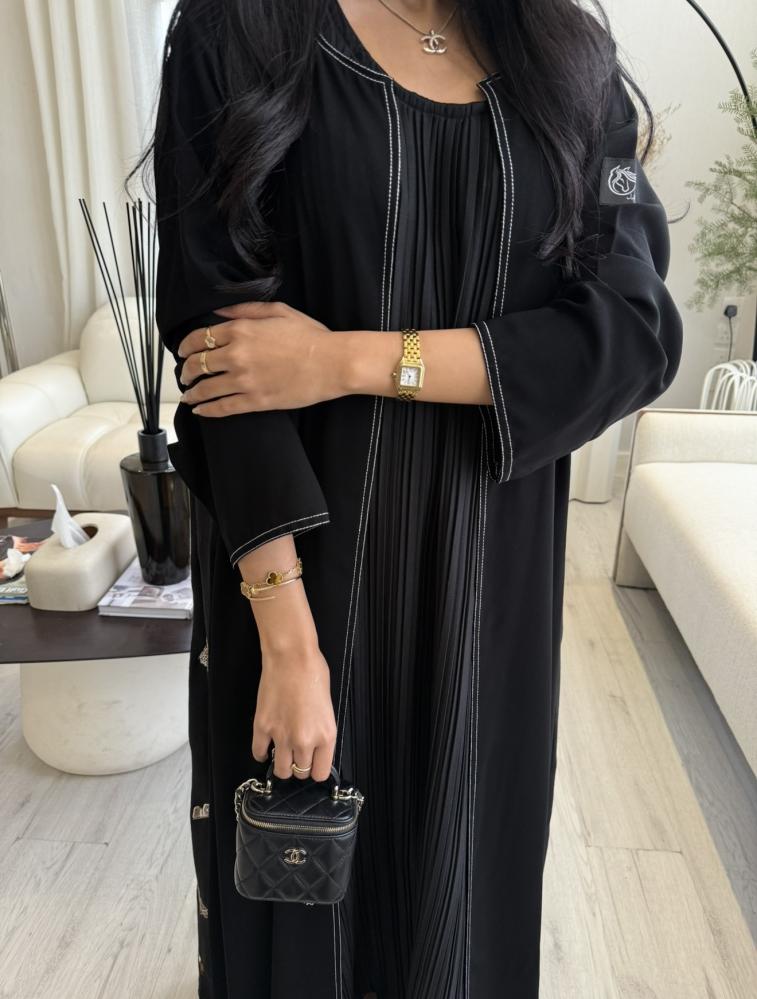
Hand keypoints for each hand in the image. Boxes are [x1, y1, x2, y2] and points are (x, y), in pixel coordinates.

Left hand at [176, 300, 342, 414]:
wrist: (332, 363)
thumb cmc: (310, 336)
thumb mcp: (278, 311)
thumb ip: (244, 310)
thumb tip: (219, 312)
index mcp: (241, 330)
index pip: (200, 338)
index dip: (186, 347)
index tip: (183, 352)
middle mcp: (237, 355)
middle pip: (199, 364)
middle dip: (187, 371)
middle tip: (185, 376)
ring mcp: (244, 381)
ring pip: (206, 388)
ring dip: (192, 392)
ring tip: (189, 395)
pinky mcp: (255, 401)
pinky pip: (223, 408)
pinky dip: (207, 410)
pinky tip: (201, 411)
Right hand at [252, 640, 336, 782]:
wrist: (292, 657)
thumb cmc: (314, 674)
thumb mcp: (328, 708)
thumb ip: (322, 732)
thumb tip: (315, 748)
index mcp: (326, 735)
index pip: (320, 773)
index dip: (315, 769)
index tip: (312, 763)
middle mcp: (305, 740)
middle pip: (300, 772)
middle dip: (299, 766)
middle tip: (297, 754)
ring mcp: (282, 735)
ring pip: (280, 770)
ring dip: (282, 764)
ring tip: (282, 753)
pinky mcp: (262, 727)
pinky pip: (259, 753)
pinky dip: (262, 753)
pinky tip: (266, 747)